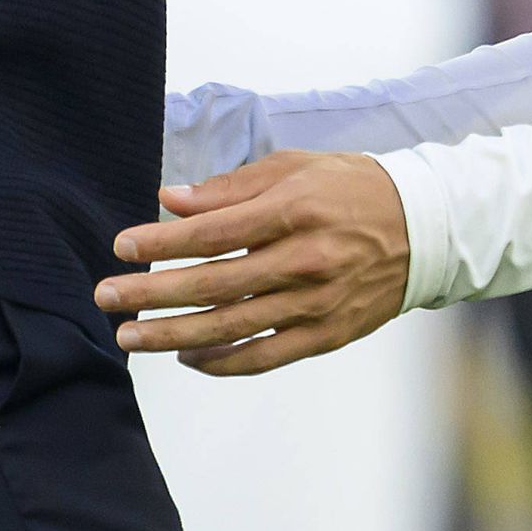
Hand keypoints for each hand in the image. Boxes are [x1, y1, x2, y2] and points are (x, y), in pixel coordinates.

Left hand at [99, 150, 410, 375]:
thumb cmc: (351, 189)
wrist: (425, 230)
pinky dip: (221, 362)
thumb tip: (170, 199)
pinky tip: (185, 355)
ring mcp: (316, 304)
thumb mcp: (294, 168)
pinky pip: (264, 358)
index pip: (212, 233)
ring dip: (172, 335)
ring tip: (129, 335)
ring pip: (231, 328)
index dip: (161, 243)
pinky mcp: (326, 335)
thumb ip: (230, 188)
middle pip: (212, 285)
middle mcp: (304, 262)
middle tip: (105, 296)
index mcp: (294, 211)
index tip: (121, 246)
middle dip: (152, 293)